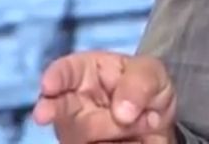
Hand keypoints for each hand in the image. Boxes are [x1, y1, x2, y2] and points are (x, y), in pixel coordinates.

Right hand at [32, 50, 177, 143]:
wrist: (159, 123)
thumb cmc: (147, 88)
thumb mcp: (152, 74)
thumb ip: (139, 84)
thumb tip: (122, 112)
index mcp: (85, 73)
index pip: (64, 72)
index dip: (54, 78)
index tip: (49, 86)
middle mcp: (72, 104)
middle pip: (63, 111)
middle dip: (69, 114)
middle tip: (78, 115)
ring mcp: (75, 133)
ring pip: (83, 137)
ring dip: (118, 131)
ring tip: (144, 121)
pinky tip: (137, 139)